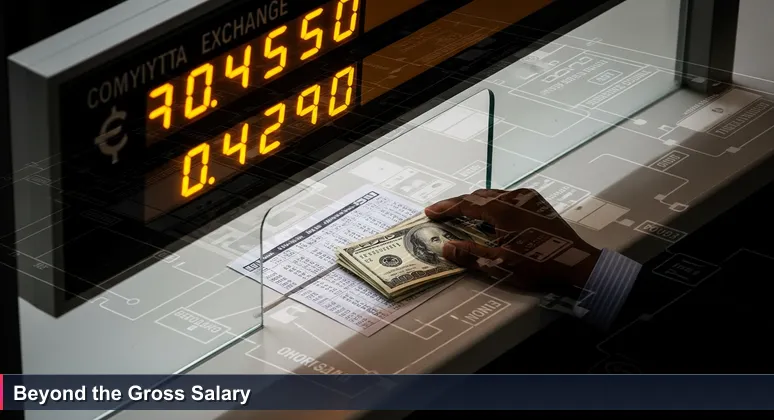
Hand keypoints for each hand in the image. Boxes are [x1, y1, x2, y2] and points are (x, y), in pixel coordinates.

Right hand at [425, 188, 600, 296]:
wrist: (576, 262)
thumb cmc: (538, 265)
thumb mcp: (501, 263)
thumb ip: (471, 254)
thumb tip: (445, 247)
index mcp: (503, 209)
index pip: (467, 204)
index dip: (446, 209)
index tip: (429, 213)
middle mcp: (514, 197)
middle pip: (478, 197)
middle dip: (458, 205)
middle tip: (441, 214)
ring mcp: (528, 198)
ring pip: (493, 196)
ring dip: (475, 205)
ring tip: (461, 215)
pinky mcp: (537, 203)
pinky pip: (507, 199)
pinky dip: (492, 205)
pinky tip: (489, 218)